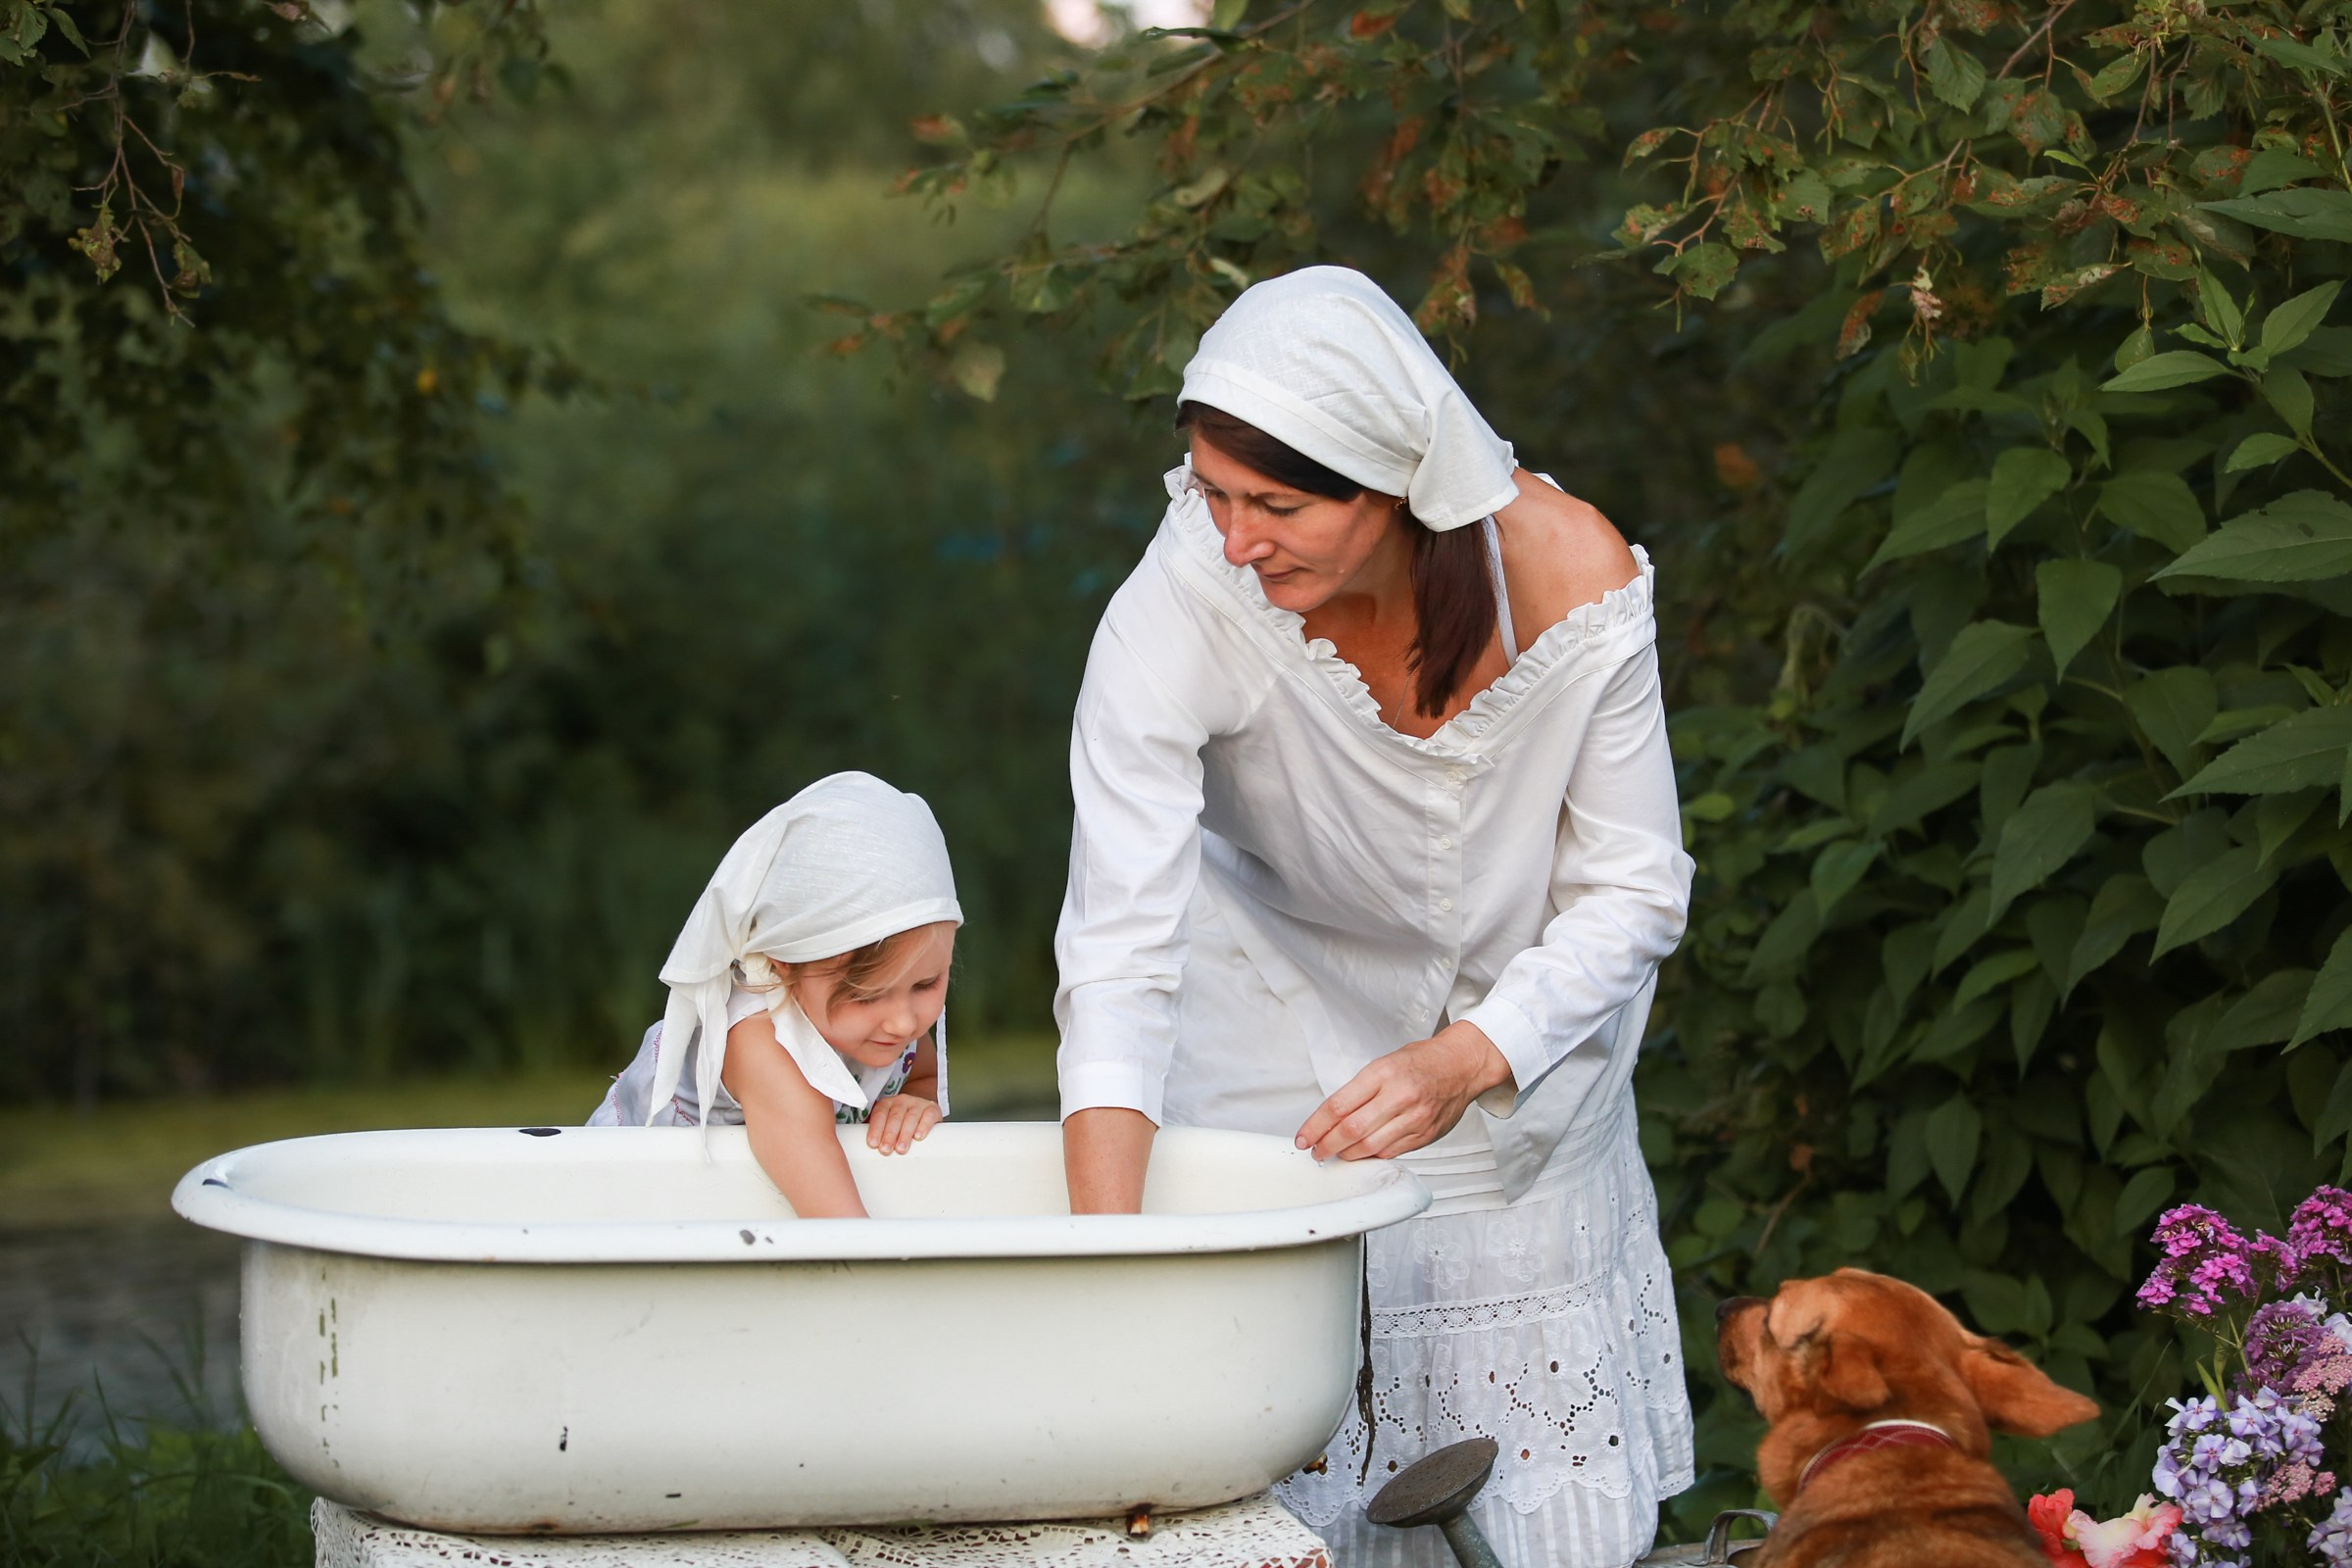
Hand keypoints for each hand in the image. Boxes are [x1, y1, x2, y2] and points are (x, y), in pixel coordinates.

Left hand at [865, 1093, 940, 1154]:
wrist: (922, 1109)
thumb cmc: (901, 1121)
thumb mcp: (887, 1122)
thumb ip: (878, 1132)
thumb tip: (865, 1148)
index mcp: (887, 1104)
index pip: (879, 1114)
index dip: (875, 1129)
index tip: (873, 1144)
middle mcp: (901, 1101)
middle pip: (894, 1117)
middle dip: (889, 1135)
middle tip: (886, 1150)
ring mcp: (917, 1103)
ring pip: (910, 1117)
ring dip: (904, 1134)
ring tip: (901, 1149)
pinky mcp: (932, 1108)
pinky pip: (928, 1116)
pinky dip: (923, 1126)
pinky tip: (919, 1137)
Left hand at [1294, 1023, 1511, 1161]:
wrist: (1462, 1065)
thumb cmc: (1421, 1062)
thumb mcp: (1384, 1064)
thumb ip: (1360, 1091)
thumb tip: (1332, 1119)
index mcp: (1383, 1073)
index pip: (1339, 1105)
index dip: (1315, 1126)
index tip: (1303, 1137)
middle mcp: (1399, 1096)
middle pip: (1352, 1130)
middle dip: (1327, 1146)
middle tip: (1316, 1151)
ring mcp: (1414, 1118)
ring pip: (1370, 1147)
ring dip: (1347, 1155)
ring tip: (1336, 1154)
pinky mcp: (1425, 1135)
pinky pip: (1391, 1153)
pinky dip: (1372, 1156)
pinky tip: (1362, 1154)